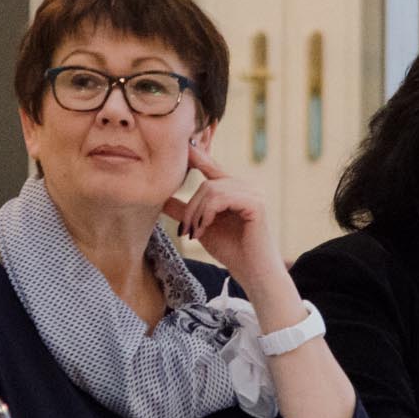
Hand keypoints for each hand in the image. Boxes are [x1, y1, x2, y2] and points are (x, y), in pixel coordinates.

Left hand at [162, 145, 285, 297]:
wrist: (253, 273)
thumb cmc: (231, 251)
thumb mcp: (202, 228)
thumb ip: (185, 211)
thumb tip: (163, 199)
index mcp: (235, 190)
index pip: (213, 168)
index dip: (199, 155)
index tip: (185, 144)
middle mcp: (246, 187)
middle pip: (207, 184)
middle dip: (190, 208)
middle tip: (186, 231)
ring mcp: (253, 193)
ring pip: (211, 190)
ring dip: (197, 213)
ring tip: (196, 234)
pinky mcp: (256, 202)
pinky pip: (221, 197)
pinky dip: (208, 213)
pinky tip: (206, 229)